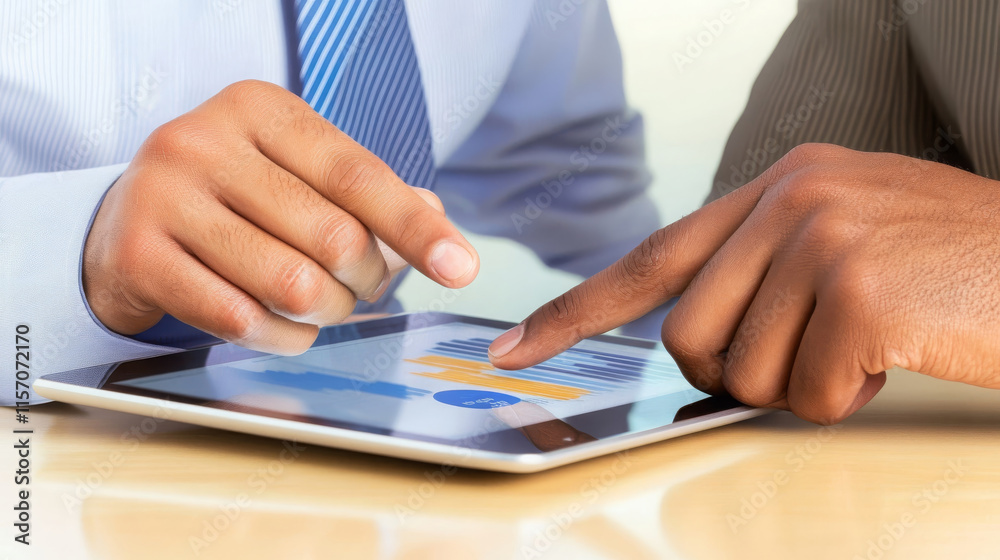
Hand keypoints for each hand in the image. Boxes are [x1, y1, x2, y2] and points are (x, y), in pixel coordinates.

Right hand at [84, 80, 478, 353]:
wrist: (124, 223)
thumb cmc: (235, 198)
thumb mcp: (297, 174)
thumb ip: (369, 195)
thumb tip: (440, 226)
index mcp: (258, 110)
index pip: (358, 175)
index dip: (416, 228)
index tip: (461, 269)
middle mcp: (205, 141)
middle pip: (332, 236)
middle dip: (367, 280)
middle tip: (363, 286)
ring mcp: (164, 196)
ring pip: (291, 284)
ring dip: (328, 312)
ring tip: (323, 305)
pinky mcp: (138, 256)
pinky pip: (239, 319)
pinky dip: (283, 338)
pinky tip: (288, 328)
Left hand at [489, 144, 999, 423]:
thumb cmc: (949, 262)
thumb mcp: (846, 233)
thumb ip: (760, 265)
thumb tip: (688, 332)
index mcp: (778, 186)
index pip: (653, 257)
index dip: (576, 310)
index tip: (517, 346)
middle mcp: (792, 200)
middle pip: (688, 335)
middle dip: (737, 369)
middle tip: (809, 353)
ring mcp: (825, 241)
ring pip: (744, 372)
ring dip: (803, 385)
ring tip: (866, 346)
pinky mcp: (860, 292)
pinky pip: (809, 393)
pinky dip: (848, 398)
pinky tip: (894, 359)